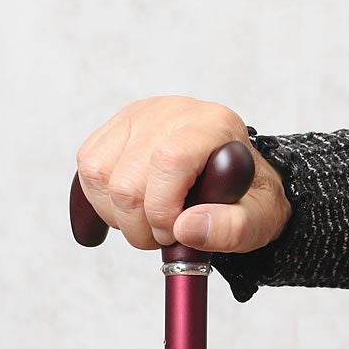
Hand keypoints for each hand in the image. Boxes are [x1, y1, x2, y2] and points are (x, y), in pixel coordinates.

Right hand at [74, 95, 291, 251]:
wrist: (241, 183)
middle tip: (167, 236)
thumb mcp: (260, 221)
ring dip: (119, 216)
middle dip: (142, 225)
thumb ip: (232, 228)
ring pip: (98, 175)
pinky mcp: (116, 128)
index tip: (175, 234)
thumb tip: (185, 228)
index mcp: (214, 126)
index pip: (169, 162)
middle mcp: (173, 112)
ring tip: (152, 224)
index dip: (163, 210)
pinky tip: (132, 211)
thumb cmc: (251, 199)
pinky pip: (87, 169)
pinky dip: (102, 202)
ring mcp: (139, 116)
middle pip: (127, 179)